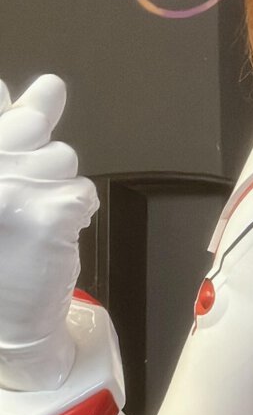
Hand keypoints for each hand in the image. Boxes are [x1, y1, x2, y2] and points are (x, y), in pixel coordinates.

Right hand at [0, 75, 98, 390]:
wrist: (5, 324)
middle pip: (32, 124)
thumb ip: (5, 134)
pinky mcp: (49, 213)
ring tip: (32, 221)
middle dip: (39, 153)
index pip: (2, 108)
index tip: (23, 132)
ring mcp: (13, 188)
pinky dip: (76, 211)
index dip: (19, 114)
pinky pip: (81, 190)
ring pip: (62, 159)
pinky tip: (51, 234)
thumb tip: (18, 90)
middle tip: (25, 194)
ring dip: (57, 186)